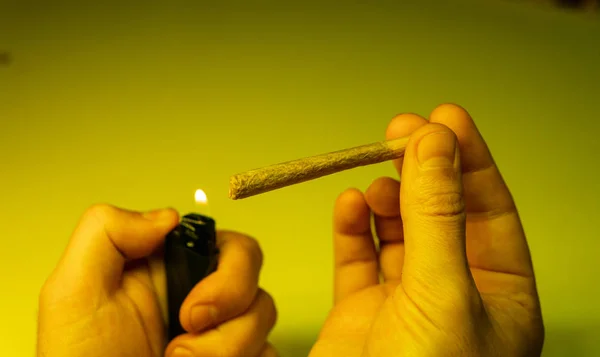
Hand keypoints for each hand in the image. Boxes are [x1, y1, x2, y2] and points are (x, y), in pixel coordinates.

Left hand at [37, 205, 277, 356]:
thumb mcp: (74, 292)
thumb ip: (107, 232)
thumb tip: (169, 216)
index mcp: (171, 270)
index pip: (230, 246)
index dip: (229, 272)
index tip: (193, 312)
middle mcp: (201, 295)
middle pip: (255, 279)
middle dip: (230, 310)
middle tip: (183, 347)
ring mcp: (221, 333)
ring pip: (265, 320)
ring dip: (228, 351)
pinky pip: (269, 353)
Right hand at [309, 104, 543, 355]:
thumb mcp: (443, 291)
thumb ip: (436, 214)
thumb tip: (432, 144)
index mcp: (498, 294)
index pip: (489, 209)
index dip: (469, 160)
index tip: (446, 120)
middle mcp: (453, 293)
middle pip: (441, 212)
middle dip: (422, 170)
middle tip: (401, 132)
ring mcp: (405, 299)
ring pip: (398, 230)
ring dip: (385, 197)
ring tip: (373, 178)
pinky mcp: (361, 310)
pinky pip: (358, 255)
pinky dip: (352, 227)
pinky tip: (349, 205)